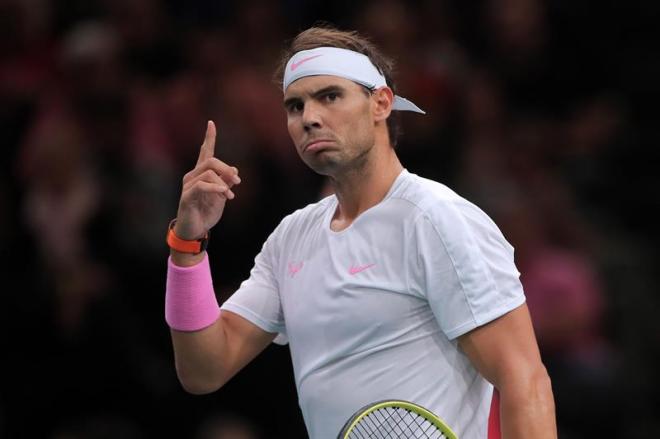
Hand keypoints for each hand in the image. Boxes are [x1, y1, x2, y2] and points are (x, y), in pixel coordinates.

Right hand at [174, 121, 240, 240]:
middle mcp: (193, 176)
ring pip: (208, 172)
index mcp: (202, 174)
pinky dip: (215, 188)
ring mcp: (188, 185)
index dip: (209, 138)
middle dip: (226, 168)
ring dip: (223, 183)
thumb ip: (227, 183)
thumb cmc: (206, 212)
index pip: (205, 152)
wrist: (195, 231)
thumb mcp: (222, 196)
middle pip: (210, 160)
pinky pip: (202, 185)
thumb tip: (235, 171)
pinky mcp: (187, 196)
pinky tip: (224, 194)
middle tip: (237, 182)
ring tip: (230, 195)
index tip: (211, 123)